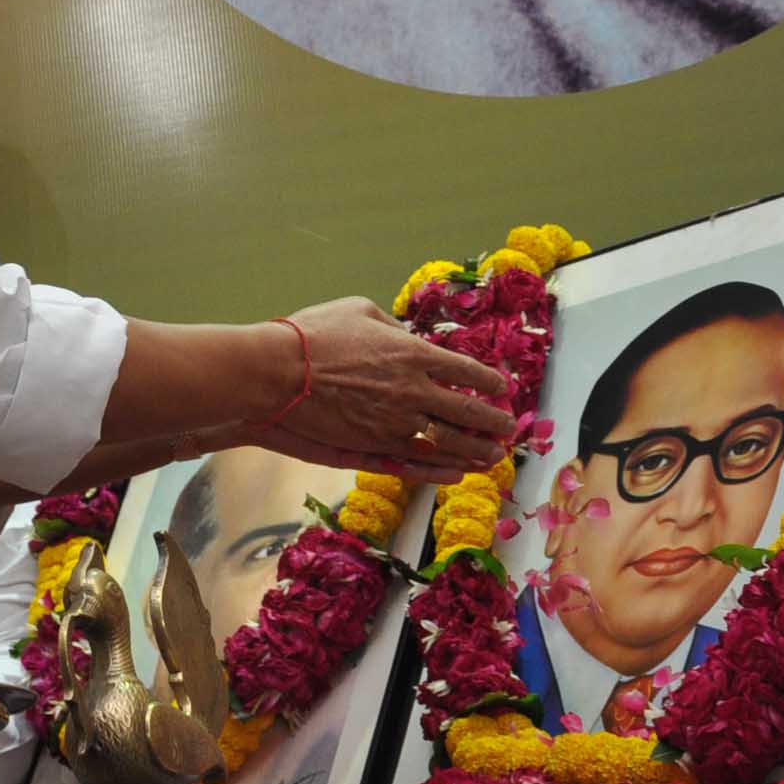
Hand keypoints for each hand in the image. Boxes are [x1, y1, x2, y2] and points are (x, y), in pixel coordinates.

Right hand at [255, 297, 512, 480]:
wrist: (275, 373)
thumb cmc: (312, 335)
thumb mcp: (359, 310)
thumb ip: (392, 326)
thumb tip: (407, 336)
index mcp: (413, 353)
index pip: (467, 370)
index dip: (490, 382)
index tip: (503, 389)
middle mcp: (412, 390)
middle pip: (467, 411)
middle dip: (494, 421)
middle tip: (508, 427)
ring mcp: (394, 422)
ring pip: (448, 442)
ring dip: (476, 451)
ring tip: (494, 457)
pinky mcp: (372, 446)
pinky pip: (417, 462)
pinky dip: (442, 470)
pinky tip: (459, 473)